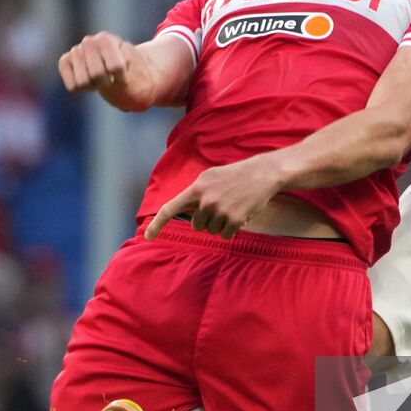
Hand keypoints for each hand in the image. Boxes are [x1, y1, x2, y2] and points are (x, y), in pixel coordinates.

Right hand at [58, 32, 148, 109]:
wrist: (127, 67)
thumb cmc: (134, 71)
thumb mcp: (139, 72)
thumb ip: (130, 79)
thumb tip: (124, 105)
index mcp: (106, 39)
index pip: (114, 67)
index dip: (122, 79)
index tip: (126, 78)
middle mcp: (89, 41)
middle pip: (96, 75)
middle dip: (106, 82)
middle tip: (112, 78)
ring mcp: (76, 50)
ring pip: (82, 82)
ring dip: (94, 85)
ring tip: (101, 78)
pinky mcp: (65, 62)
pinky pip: (73, 86)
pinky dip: (82, 88)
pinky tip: (90, 80)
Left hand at [145, 155, 285, 240]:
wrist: (262, 174)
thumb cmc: (235, 175)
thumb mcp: (210, 177)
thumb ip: (195, 192)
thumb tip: (183, 208)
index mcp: (197, 189)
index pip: (171, 208)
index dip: (157, 224)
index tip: (147, 236)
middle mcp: (205, 201)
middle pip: (196, 225)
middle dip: (206, 219)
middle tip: (220, 204)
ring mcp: (220, 211)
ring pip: (211, 230)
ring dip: (220, 223)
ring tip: (231, 206)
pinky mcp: (235, 221)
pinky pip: (225, 235)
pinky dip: (231, 229)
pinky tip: (239, 214)